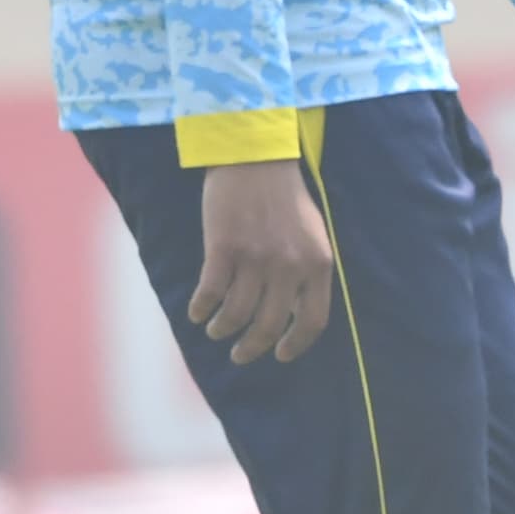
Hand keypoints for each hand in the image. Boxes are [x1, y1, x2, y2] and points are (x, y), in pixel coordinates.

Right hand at [189, 160, 334, 362]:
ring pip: (236, 315)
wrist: (255, 159)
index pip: (312, 321)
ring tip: (217, 331)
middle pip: (270, 326)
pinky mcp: (223, 249)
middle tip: (241, 354)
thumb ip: (308, 271)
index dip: (295, 345)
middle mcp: (289, 267)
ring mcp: (256, 259)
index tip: (280, 355)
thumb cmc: (285, 197)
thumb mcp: (313, 234)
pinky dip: (201, 310)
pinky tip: (197, 313)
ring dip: (223, 330)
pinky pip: (210, 294)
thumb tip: (294, 313)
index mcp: (317, 264)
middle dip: (252, 348)